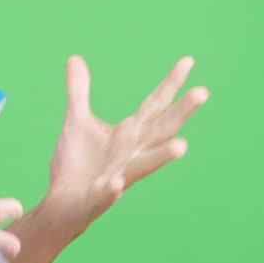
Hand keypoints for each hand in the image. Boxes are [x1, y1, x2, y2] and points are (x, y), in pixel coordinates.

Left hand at [43, 55, 208, 234]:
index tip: (188, 61)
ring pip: (143, 166)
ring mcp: (117, 178)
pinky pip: (107, 193)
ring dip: (161, 157)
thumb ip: (78, 91)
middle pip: (159, 132)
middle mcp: (130, 156)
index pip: (154, 107)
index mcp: (128, 136)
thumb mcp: (76, 122)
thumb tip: (75, 57)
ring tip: (182, 146)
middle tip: (202, 92)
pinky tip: (115, 183)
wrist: (60, 205)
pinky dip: (112, 188)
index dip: (170, 85)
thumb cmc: (76, 165)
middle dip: (180, 114)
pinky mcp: (97, 198)